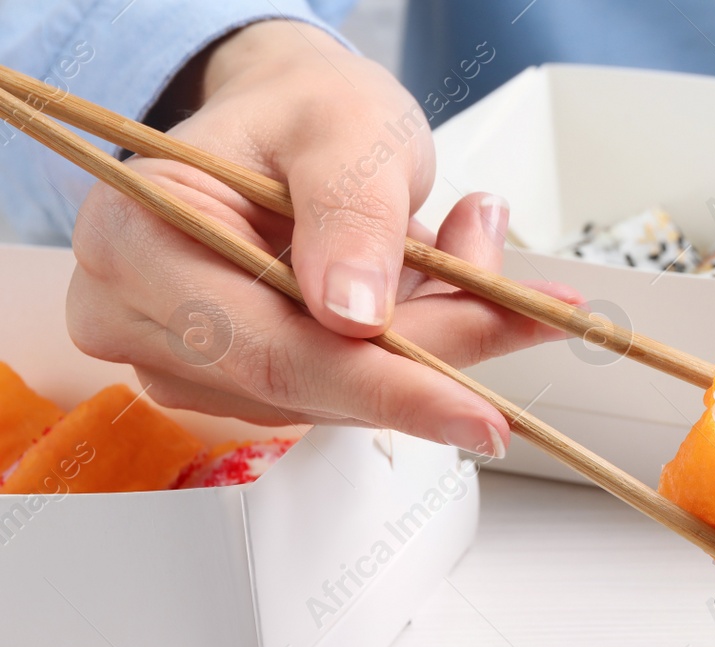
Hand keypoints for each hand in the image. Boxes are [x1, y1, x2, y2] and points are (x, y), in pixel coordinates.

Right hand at [65, 20, 577, 454]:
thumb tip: (355, 317)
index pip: (272, 350)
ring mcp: (184, 361)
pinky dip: (412, 357)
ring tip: (477, 261)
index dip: (387, 389)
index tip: (483, 419)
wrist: (293, 120)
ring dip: (429, 348)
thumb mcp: (345, 129)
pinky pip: (345, 392)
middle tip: (529, 316)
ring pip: (338, 398)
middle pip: (312, 383)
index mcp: (136, 240)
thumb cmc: (304, 111)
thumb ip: (352, 216)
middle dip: (432, 360)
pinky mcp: (238, 383)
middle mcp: (138, 316)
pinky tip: (445, 293)